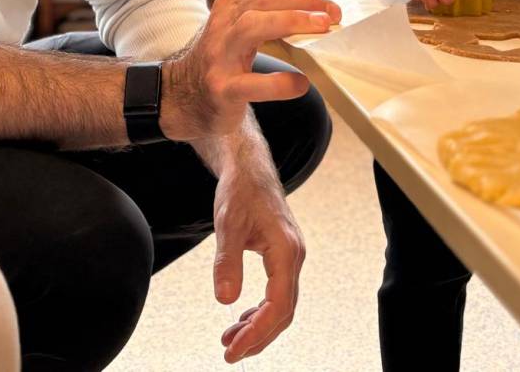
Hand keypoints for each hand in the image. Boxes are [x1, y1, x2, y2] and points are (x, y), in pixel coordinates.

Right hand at [160, 0, 340, 141]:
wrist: (182, 97)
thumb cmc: (221, 59)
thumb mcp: (236, 27)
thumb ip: (268, 15)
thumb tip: (318, 12)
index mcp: (228, 5)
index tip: (322, 6)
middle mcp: (221, 24)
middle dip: (303, 3)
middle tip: (333, 16)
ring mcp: (218, 56)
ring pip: (252, 25)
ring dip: (292, 22)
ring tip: (321, 31)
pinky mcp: (221, 89)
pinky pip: (252, 83)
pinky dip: (280, 83)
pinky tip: (300, 84)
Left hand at [213, 157, 303, 362]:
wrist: (248, 165)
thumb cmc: (240, 189)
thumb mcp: (227, 225)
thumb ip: (227, 262)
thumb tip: (225, 301)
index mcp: (286, 250)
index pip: (278, 305)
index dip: (257, 332)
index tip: (233, 349)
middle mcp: (294, 255)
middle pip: (284, 311)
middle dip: (258, 336)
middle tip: (230, 352)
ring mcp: (290, 255)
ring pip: (281, 304)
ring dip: (258, 325)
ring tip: (231, 339)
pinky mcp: (282, 254)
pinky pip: (277, 292)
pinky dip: (260, 309)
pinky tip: (242, 316)